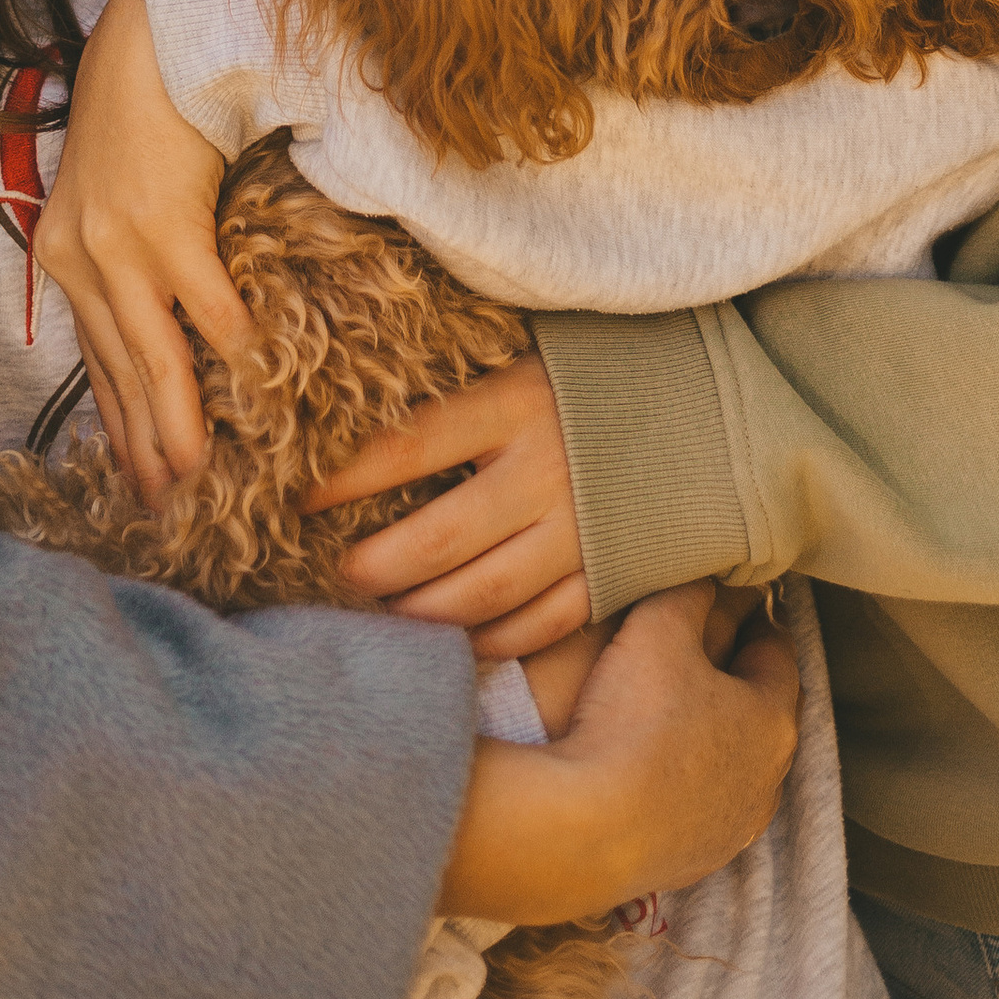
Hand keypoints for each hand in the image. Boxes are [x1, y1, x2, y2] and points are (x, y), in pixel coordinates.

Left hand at [37, 0, 250, 500]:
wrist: (151, 37)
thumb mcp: (118, 192)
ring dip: (179, 425)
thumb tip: (177, 316)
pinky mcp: (163, 228)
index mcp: (64, 257)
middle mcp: (80, 262)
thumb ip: (132, 253)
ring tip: (196, 478)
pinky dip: (232, 353)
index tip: (135, 479)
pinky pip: (208, 310)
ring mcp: (119, 249)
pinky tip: (253, 388)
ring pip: (155, 361)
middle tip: (165, 509)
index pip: (93, 361)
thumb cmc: (144, 108)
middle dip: (143, 446)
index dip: (117, 423)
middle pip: (119, 374)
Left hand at [310, 352, 586, 659]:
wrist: (701, 406)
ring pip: (483, 595)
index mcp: (515, 402)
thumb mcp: (521, 358)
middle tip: (334, 573)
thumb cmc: (587, 378)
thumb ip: (455, 391)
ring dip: (421, 614)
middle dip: (373, 566)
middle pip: (438, 540)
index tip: (298, 496)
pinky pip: (541, 625)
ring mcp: (583, 531)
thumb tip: (356, 408)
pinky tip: (456, 637)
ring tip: (382, 614)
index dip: (344, 478)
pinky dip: (492, 640)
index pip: (408, 447)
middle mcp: (548, 470)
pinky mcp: (612, 574)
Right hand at [437, 585, 798, 923]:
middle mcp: (768, 781)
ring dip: (713, 735)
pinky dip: (686, 780)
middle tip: (703, 647)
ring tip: (673, 707)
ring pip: (734, 764)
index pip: (777, 654)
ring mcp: (733, 828)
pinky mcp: (696, 861)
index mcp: (773, 719)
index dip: (755, 620)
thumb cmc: (633, 720)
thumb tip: (709, 577)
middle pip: (760, 711)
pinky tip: (650, 765)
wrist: (586, 830)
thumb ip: (691, 592)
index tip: (736, 599)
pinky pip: (701, 806)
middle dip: (737, 677)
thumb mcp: (659, 627)